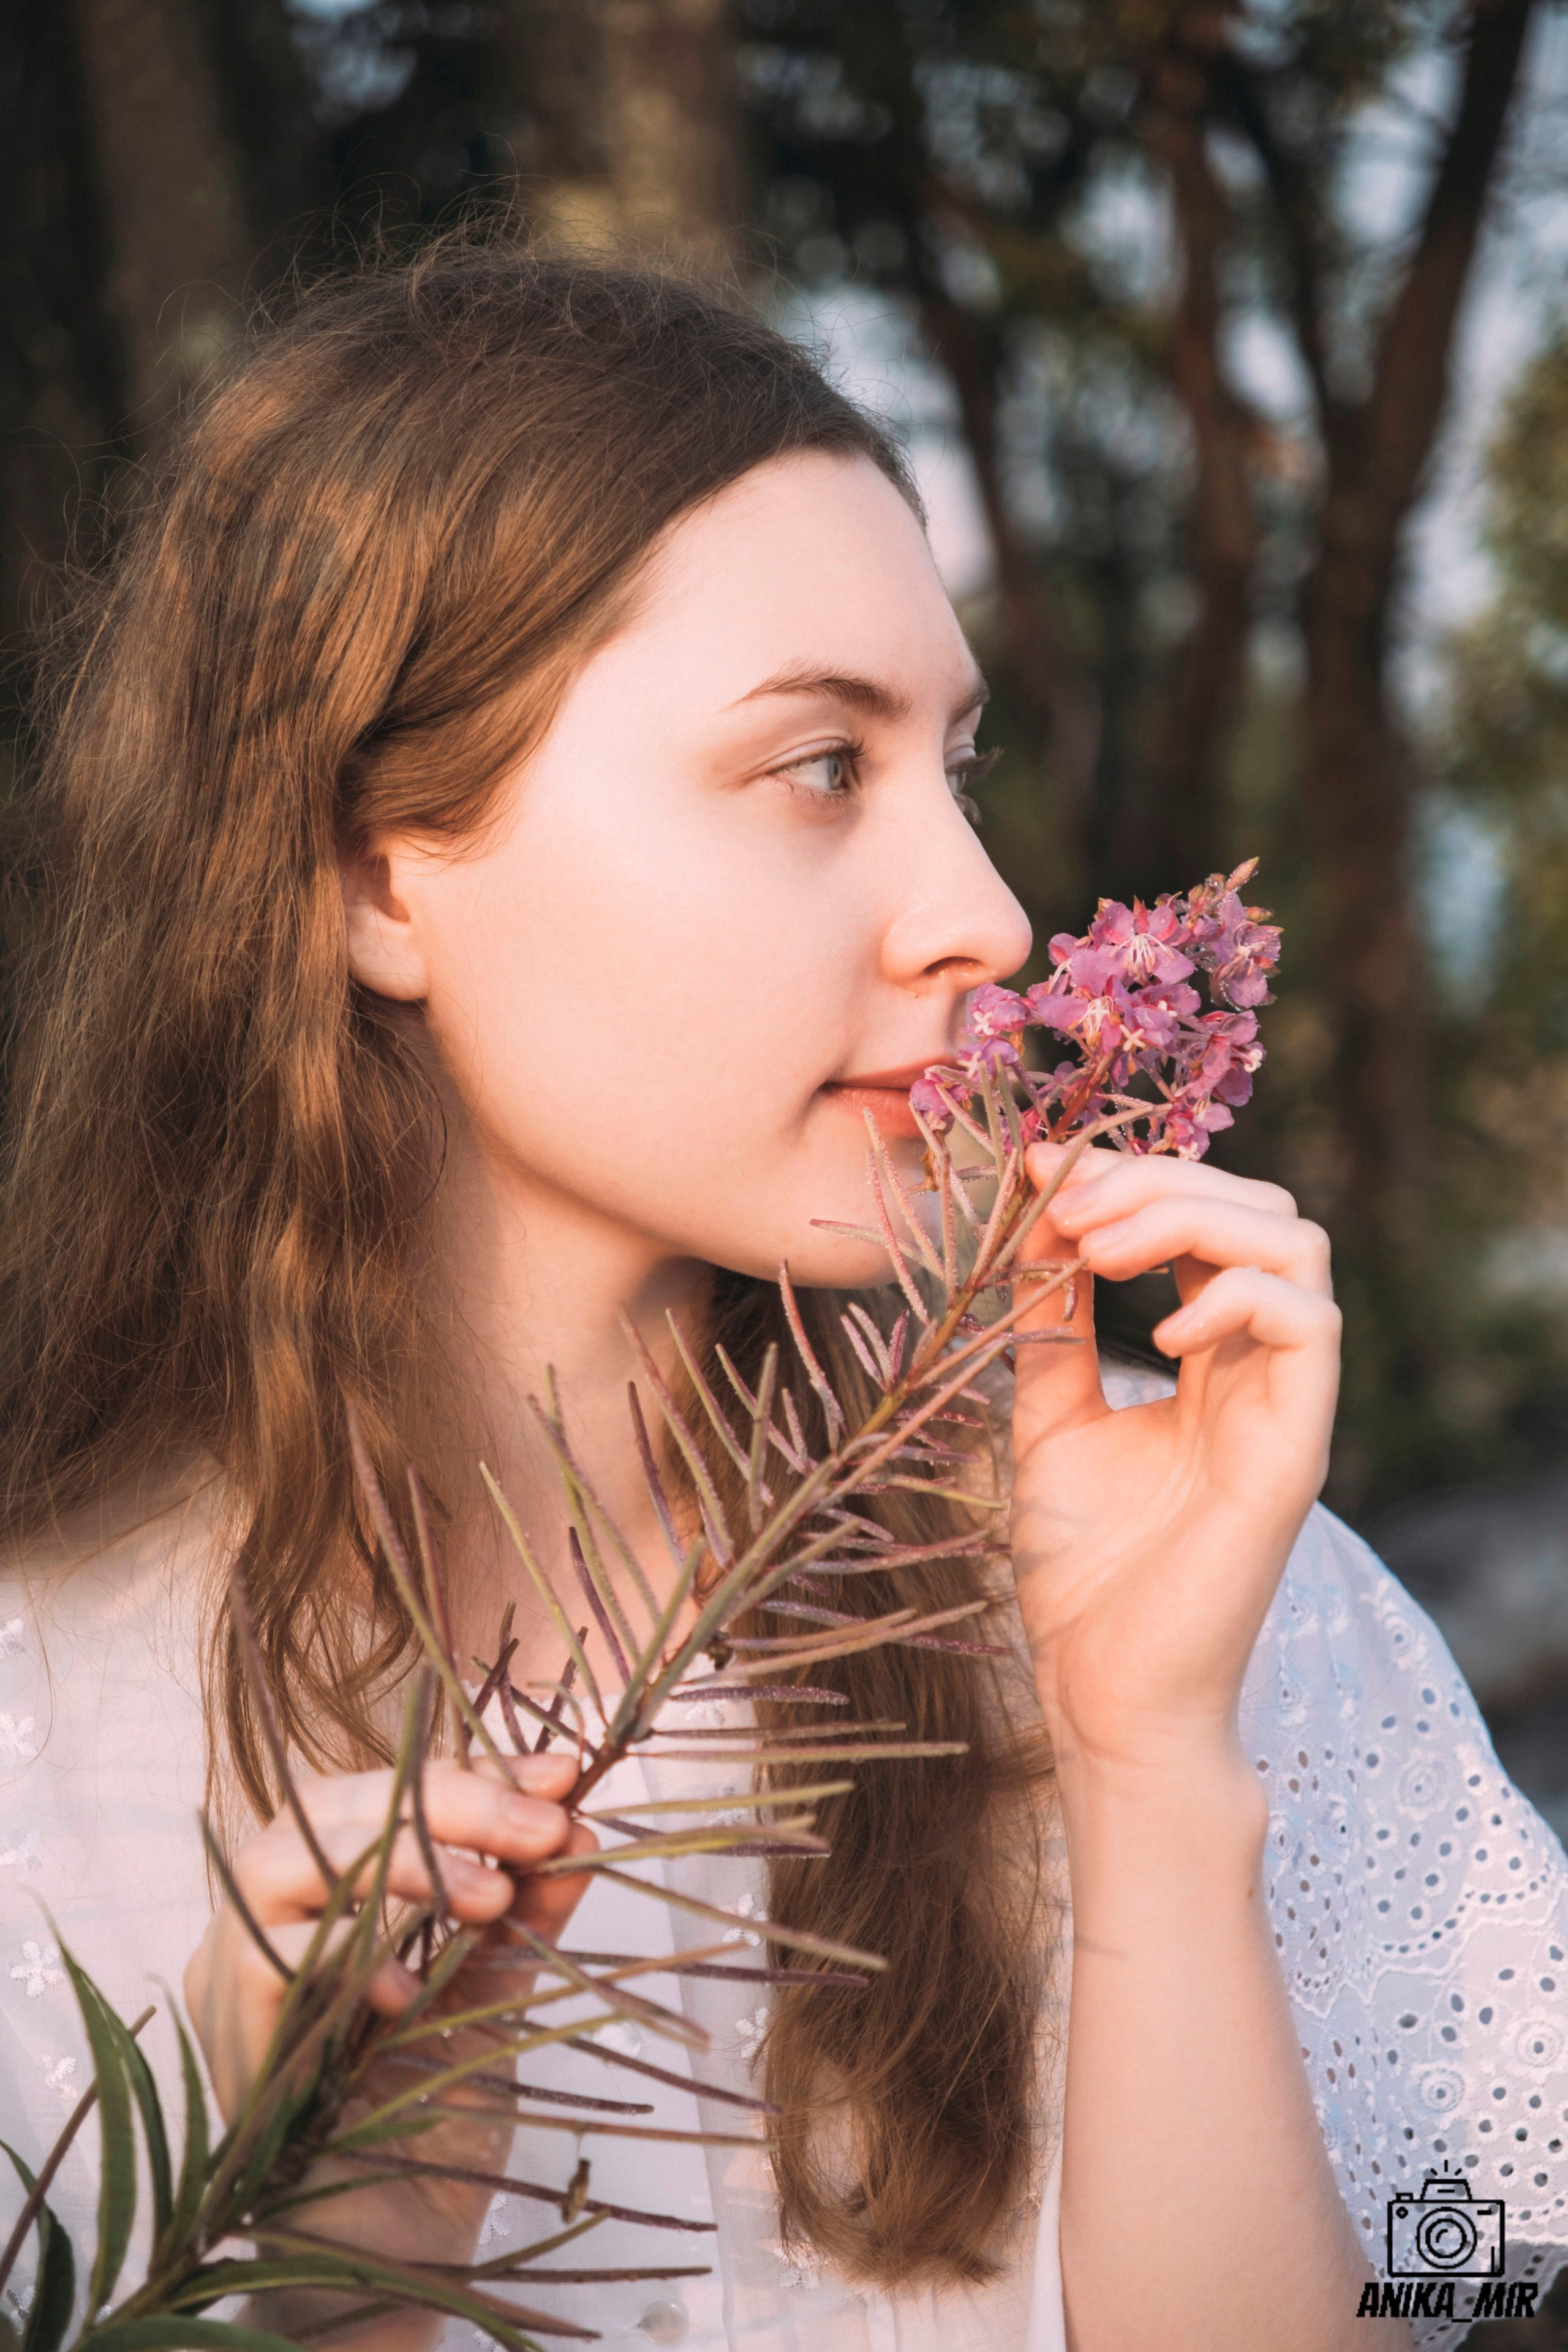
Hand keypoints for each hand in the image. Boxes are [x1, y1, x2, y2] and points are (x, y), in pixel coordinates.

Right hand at [185, 1753, 596, 2346]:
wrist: (397, 2254)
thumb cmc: (434, 2125)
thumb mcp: (494, 1998)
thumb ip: (525, 1915)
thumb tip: (578, 1834)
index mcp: (332, 1896)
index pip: (394, 1795)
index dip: (477, 1774)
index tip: (564, 1775)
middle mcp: (273, 1920)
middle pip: (334, 1806)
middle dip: (450, 1802)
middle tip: (542, 1827)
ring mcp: (238, 1975)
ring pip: (284, 1860)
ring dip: (397, 1863)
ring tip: (489, 1898)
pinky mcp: (232, 2039)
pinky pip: (269, 1962)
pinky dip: (344, 1955)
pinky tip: (409, 1987)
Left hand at [1008, 1141, 1340, 1783]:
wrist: (1103, 1691)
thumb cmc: (1084, 1572)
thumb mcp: (1051, 1418)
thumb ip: (1054, 1325)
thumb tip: (1037, 1218)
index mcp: (1211, 1359)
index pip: (1207, 1218)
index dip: (1131, 1175)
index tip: (1040, 1169)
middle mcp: (1259, 1370)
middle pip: (1262, 1207)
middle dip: (1161, 1179)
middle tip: (1068, 1207)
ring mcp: (1285, 1406)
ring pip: (1298, 1243)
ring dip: (1193, 1216)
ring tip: (1102, 1252)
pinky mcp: (1296, 1449)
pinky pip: (1309, 1324)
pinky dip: (1235, 1296)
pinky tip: (1163, 1335)